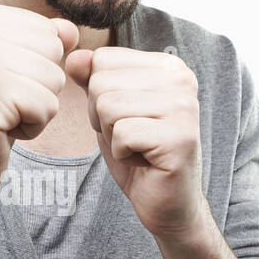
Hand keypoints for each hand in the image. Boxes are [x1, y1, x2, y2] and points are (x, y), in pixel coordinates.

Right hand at [0, 0, 78, 216]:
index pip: (45, 30)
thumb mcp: (5, 68)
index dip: (31, 68)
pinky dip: (32, 128)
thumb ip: (37, 42)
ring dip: (35, 108)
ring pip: (54, 79)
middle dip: (37, 86)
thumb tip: (70, 30)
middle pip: (53, 51)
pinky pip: (48, 106)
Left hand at [64, 45, 208, 241]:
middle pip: (101, 83)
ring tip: (138, 148)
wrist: (166, 203)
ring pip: (108, 107)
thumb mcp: (107, 111)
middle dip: (102, 118)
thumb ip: (92, 80)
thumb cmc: (138, 154)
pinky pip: (122, 134)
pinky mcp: (180, 138)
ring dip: (112, 136)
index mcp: (168, 66)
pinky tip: (145, 161)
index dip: (99, 96)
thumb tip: (74, 56)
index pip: (103, 60)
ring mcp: (184, 107)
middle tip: (131, 138)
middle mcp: (182, 79)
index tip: (126, 118)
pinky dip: (123, 154)